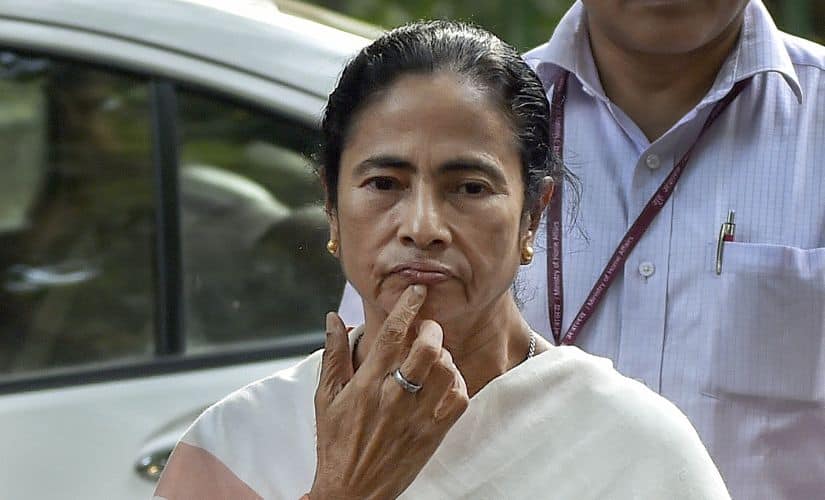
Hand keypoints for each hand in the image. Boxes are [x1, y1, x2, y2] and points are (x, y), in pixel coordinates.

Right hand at [310, 285, 468, 499]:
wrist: (353, 491)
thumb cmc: (336, 442)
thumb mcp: (326, 398)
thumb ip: (334, 355)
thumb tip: (334, 318)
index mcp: (366, 385)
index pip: (390, 336)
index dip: (407, 308)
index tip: (418, 290)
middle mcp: (394, 398)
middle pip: (426, 349)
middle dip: (431, 329)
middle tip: (427, 329)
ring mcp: (417, 417)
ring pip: (446, 371)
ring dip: (444, 355)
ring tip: (435, 356)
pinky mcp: (433, 434)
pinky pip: (458, 399)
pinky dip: (457, 382)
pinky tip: (446, 381)